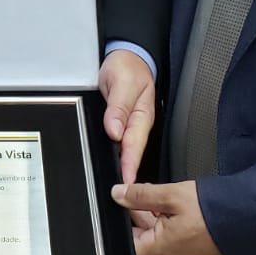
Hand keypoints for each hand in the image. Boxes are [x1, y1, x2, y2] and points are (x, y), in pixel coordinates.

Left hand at [98, 50, 155, 183]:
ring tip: (120, 192)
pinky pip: (121, 143)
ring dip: (124, 168)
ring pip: (127, 150)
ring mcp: (131, 125)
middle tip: (123, 198)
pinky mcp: (123, 123)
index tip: (127, 183)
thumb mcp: (121, 82)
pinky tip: (114, 167)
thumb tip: (114, 130)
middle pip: (132, 153)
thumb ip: (118, 107)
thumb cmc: (127, 66)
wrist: (128, 56)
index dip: (129, 165)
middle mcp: (137, 123)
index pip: (133, 145)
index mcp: (141, 116)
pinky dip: (119, 156)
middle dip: (129, 176)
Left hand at [111, 181, 221, 254]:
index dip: (117, 227)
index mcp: (158, 249)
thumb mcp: (172, 195)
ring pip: (154, 235)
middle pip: (139, 238)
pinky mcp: (190, 251)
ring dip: (152, 215)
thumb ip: (141, 195)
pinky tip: (173, 205)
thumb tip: (117, 194)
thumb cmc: (212, 211)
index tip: (115, 209)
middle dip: (136, 214)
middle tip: (140, 194)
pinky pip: (169, 237)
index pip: (125, 246)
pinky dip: (166, 220)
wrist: (247, 220)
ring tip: (161, 196)